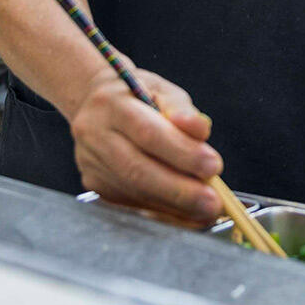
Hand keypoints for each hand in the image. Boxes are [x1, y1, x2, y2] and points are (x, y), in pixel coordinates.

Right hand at [69, 67, 222, 223]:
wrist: (95, 106)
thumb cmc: (136, 97)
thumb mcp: (161, 90)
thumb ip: (182, 109)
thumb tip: (201, 129)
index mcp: (112, 105)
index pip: (148, 132)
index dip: (182, 153)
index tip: (213, 166)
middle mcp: (95, 135)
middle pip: (137, 169)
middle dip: (179, 190)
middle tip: (213, 201)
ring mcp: (91, 164)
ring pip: (134, 192)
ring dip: (174, 206)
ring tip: (206, 210)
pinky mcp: (95, 185)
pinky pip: (132, 202)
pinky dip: (163, 212)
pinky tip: (187, 214)